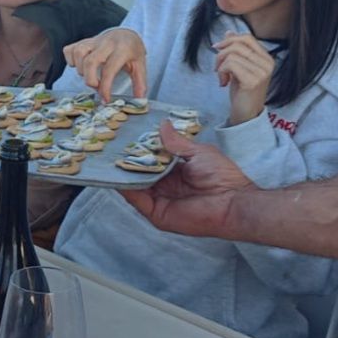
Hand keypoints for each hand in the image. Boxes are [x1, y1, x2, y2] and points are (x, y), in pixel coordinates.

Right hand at [62, 28, 145, 102]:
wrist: (126, 34)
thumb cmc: (132, 52)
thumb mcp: (140, 65)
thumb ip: (140, 82)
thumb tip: (140, 100)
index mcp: (122, 49)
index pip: (109, 69)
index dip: (105, 87)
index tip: (105, 99)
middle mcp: (107, 43)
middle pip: (90, 61)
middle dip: (90, 80)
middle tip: (96, 87)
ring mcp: (93, 41)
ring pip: (78, 53)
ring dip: (80, 69)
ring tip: (89, 76)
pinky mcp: (84, 41)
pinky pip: (70, 49)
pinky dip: (70, 60)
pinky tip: (79, 66)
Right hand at [119, 125, 252, 236]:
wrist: (232, 201)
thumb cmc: (221, 175)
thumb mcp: (197, 152)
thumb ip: (176, 142)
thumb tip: (162, 124)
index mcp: (175, 172)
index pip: (151, 160)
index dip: (138, 149)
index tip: (123, 135)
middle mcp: (164, 186)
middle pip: (139, 173)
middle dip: (125, 159)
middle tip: (108, 144)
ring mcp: (159, 200)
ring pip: (134, 185)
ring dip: (121, 172)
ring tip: (105, 156)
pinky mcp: (156, 213)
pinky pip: (136, 199)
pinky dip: (124, 187)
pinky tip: (116, 173)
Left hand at [214, 34, 275, 125]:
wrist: (246, 115)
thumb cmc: (242, 92)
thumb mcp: (238, 68)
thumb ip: (236, 51)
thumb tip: (229, 32)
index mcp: (266, 58)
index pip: (247, 37)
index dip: (229, 40)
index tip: (217, 49)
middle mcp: (267, 63)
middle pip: (238, 44)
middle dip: (221, 53)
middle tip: (217, 68)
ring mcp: (261, 72)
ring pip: (232, 54)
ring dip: (220, 65)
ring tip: (221, 77)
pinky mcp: (253, 81)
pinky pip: (230, 64)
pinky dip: (221, 72)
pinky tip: (223, 83)